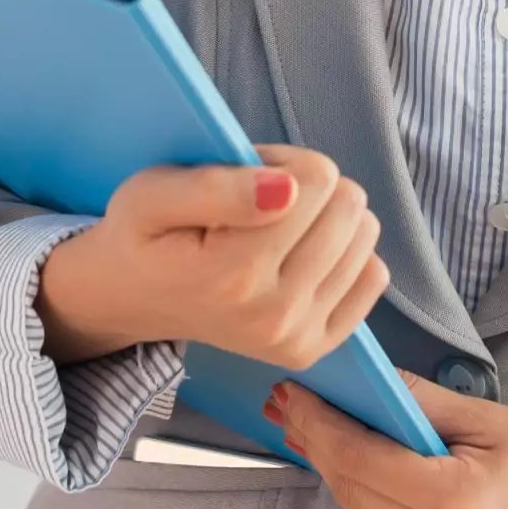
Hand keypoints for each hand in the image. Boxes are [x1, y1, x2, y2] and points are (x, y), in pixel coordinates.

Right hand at [34, 145, 388, 368]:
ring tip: (276, 226)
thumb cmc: (144, 235)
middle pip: (347, 207)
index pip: (315, 180)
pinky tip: (302, 254)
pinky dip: (344, 253)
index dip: (282, 160)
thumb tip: (289, 190)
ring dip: (325, 216)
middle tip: (260, 200)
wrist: (134, 298)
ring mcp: (297, 337)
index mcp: (232, 274)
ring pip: (364, 236)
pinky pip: (373, 277)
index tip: (246, 175)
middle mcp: (272, 315)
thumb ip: (213, 187)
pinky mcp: (313, 348)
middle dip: (307, 186)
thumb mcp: (150, 193)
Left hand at [267, 371, 507, 508]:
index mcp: (452, 501)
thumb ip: (417, 402)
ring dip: (329, 467)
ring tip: (305, 428)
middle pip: (350, 488)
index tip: (291, 391)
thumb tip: (362, 381)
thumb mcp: (485, 419)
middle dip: (314, 443)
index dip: (318, 422)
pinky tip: (344, 461)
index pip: (360, 457)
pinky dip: (358, 490)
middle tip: (286, 405)